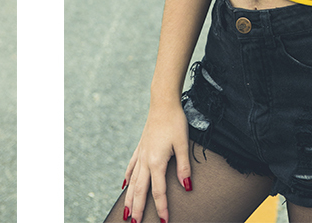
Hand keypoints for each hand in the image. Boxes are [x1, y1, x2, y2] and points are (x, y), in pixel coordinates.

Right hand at [121, 99, 190, 222]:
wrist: (163, 102)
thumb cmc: (175, 122)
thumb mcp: (183, 144)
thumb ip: (183, 167)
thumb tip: (187, 187)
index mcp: (156, 162)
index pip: (158, 191)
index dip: (161, 208)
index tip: (163, 221)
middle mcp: (145, 160)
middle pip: (140, 190)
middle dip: (137, 209)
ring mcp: (141, 154)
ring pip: (133, 181)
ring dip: (129, 198)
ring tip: (126, 212)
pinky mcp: (141, 147)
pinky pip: (132, 166)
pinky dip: (128, 178)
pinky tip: (124, 185)